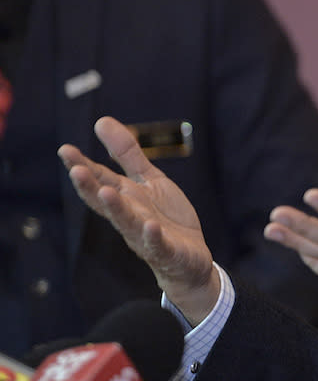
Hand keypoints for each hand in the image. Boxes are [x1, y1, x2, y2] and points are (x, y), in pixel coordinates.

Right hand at [58, 116, 219, 324]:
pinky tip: (150, 225)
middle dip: (90, 187)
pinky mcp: (167, 251)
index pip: (100, 181)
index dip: (83, 166)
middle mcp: (130, 217)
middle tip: (76, 170)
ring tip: (106, 192)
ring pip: (127, 223)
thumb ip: (127, 154)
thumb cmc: (165, 218)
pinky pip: (157, 245)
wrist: (189, 260)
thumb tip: (101, 121)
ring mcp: (146, 236)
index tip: (65, 150)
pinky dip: (153, 237)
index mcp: (125, 198)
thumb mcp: (149, 179)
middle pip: (106, 202)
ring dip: (116, 209)